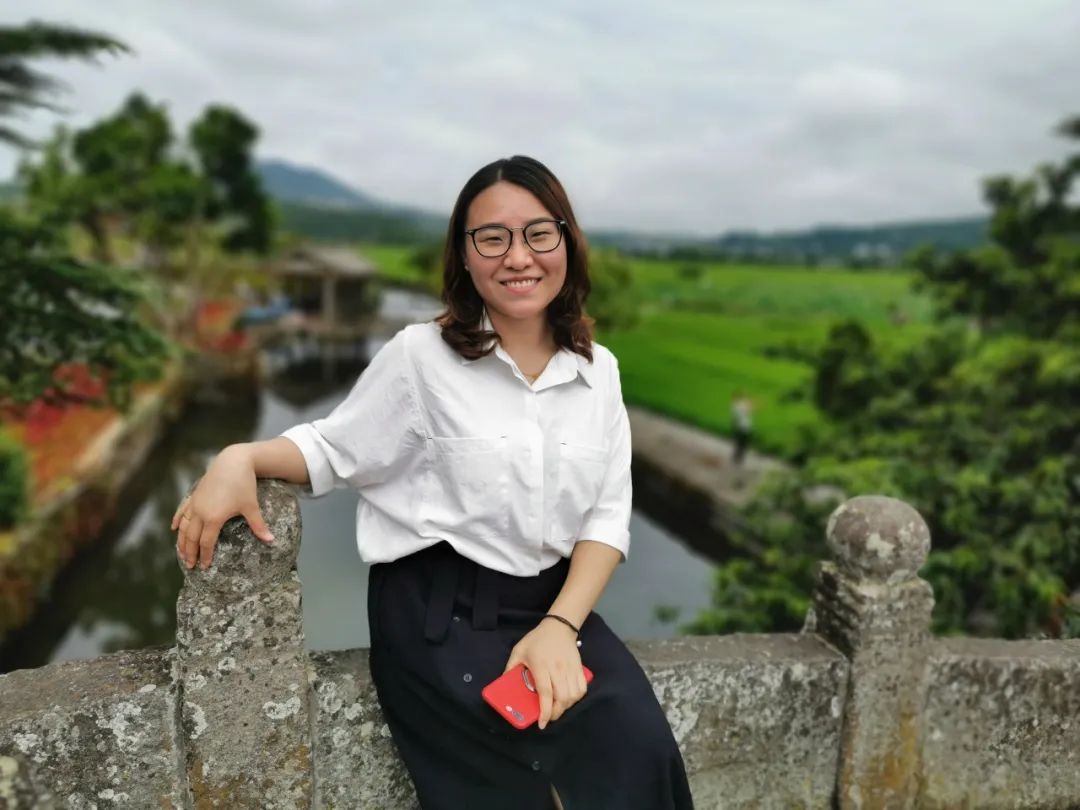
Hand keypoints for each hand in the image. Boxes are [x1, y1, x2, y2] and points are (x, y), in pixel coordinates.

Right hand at [171, 444, 273, 569]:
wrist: (232, 461)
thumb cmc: (243, 484)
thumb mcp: (251, 506)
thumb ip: (258, 525)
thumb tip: (272, 541)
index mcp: (213, 518)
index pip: (206, 543)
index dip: (205, 556)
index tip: (204, 567)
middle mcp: (200, 512)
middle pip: (191, 538)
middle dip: (190, 553)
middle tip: (189, 566)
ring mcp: (195, 503)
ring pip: (184, 527)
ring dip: (182, 541)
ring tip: (182, 553)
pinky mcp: (194, 495)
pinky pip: (182, 511)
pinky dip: (178, 521)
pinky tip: (174, 529)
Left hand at [504, 618, 586, 729]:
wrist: (559, 626)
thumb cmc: (537, 640)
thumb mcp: (519, 651)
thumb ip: (510, 667)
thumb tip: (503, 684)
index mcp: (541, 666)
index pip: (545, 693)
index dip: (544, 711)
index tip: (541, 724)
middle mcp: (558, 669)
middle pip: (562, 698)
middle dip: (556, 713)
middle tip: (548, 717)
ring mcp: (571, 669)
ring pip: (573, 696)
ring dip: (566, 707)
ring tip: (557, 708)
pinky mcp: (580, 668)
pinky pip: (582, 689)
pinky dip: (576, 698)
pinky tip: (568, 699)